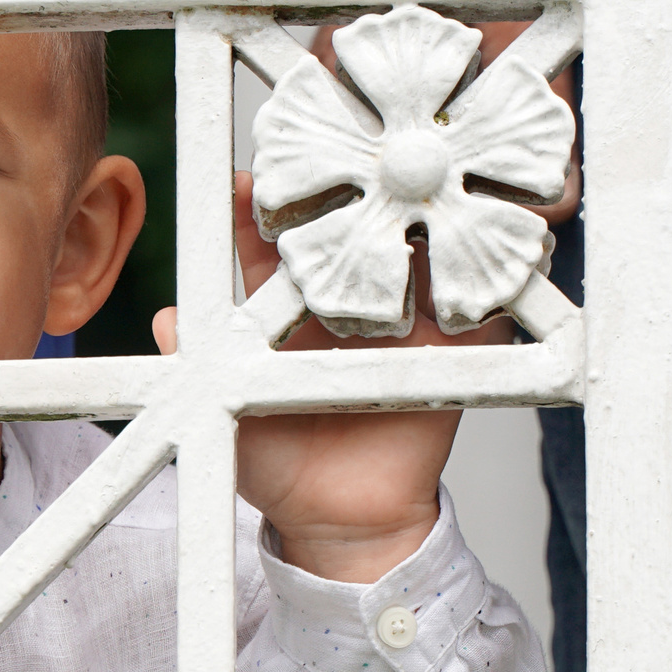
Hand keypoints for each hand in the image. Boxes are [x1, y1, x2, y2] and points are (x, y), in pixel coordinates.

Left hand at [152, 174, 508, 585]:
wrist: (341, 525)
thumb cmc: (277, 469)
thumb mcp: (225, 415)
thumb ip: (198, 363)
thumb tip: (166, 318)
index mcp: (292, 309)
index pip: (276, 244)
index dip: (262, 209)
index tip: (248, 180)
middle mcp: (352, 301)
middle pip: (356, 227)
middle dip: (352, 185)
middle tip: (346, 146)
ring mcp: (408, 320)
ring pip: (423, 249)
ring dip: (428, 209)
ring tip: (425, 171)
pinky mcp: (458, 349)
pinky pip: (487, 303)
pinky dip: (498, 269)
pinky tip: (505, 232)